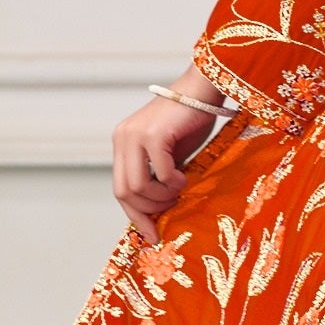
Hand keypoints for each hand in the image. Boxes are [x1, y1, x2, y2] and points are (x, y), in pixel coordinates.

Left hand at [112, 85, 222, 244]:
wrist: (204, 89)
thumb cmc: (191, 120)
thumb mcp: (169, 153)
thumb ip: (157, 175)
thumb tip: (159, 209)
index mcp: (123, 143)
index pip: (120, 188)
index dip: (135, 215)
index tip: (152, 235)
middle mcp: (123, 138)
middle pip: (124, 192)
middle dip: (149, 209)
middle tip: (172, 208)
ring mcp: (135, 135)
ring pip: (139, 187)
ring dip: (163, 197)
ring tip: (180, 189)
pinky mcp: (153, 134)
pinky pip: (160, 174)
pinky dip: (174, 182)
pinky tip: (185, 176)